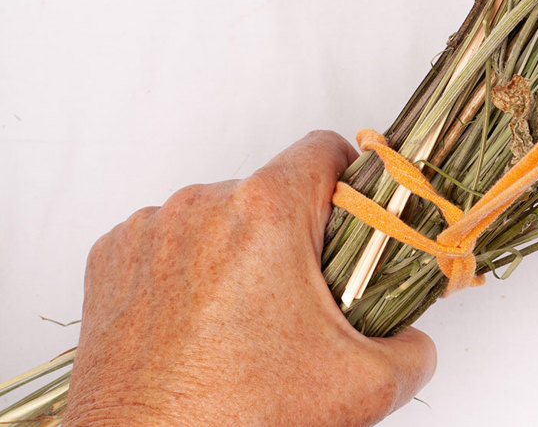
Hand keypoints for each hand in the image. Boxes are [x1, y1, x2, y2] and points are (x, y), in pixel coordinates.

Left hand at [66, 130, 435, 425]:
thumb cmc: (237, 417)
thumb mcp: (363, 386)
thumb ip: (413, 349)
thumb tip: (414, 340)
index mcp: (266, 213)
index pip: (325, 149)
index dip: (351, 179)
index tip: (353, 215)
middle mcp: (202, 206)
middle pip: (272, 190)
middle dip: (295, 232)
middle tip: (303, 296)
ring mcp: (150, 230)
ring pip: (219, 215)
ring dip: (240, 250)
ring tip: (244, 317)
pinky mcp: (112, 257)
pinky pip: (168, 240)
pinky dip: (188, 268)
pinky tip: (198, 320)